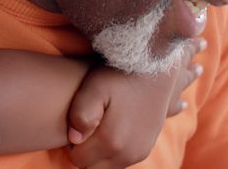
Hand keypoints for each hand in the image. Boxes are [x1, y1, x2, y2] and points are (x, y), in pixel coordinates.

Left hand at [66, 38, 203, 168]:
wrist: (156, 68)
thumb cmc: (119, 75)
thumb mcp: (94, 87)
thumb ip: (81, 114)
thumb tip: (74, 139)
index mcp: (113, 142)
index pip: (79, 160)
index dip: (72, 144)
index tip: (75, 124)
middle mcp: (129, 154)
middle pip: (93, 167)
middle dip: (85, 152)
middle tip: (85, 125)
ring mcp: (140, 152)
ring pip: (107, 165)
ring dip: (98, 152)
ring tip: (97, 125)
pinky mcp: (147, 148)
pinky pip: (121, 160)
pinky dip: (112, 150)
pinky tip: (110, 128)